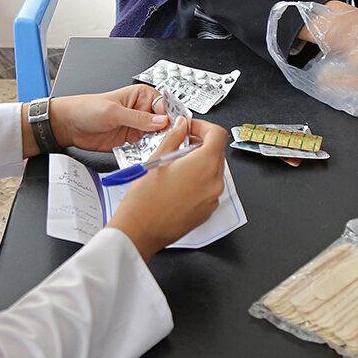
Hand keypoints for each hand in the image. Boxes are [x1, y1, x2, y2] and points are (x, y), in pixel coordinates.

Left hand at [44, 85, 170, 153]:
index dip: (172, 118)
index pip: (165, 106)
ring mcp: (138, 127)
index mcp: (142, 96)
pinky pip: (146, 149)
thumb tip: (161, 121)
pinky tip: (148, 156)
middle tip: (169, 143)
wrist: (69, 125)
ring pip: (157, 138)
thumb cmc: (87, 109)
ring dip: (158, 145)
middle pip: (165, 124)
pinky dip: (148, 153)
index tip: (175, 129)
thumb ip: (138, 118)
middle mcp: (143, 111)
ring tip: (159, 151)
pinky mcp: (132, 141)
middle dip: (167, 134)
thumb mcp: (114, 112)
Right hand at [107, 118, 228, 259]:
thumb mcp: (157, 159)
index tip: (192, 129)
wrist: (139, 231)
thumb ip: (174, 138)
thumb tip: (181, 126)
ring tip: (176, 166)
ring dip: (200, 163)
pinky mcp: (207, 211)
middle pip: (217, 153)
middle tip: (181, 145)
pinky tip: (179, 184)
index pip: (218, 135)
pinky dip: (199, 181)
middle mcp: (213, 182)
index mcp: (204, 165)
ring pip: (214, 171)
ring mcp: (212, 199)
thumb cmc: (144, 200)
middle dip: (201, 145)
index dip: (204, 127)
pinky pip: (209, 189)